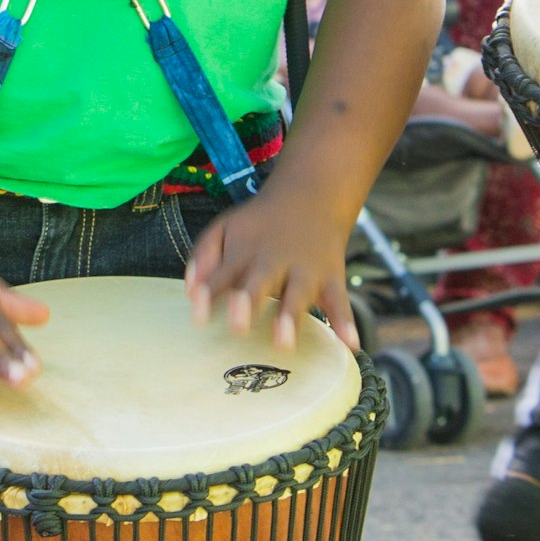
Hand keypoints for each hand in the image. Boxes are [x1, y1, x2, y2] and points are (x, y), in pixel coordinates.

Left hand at [185, 192, 356, 351]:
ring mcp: (305, 270)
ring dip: (290, 317)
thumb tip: (190, 292)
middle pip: (260, 281)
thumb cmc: (259, 225)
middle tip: (238, 325)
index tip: (198, 315)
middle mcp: (274, 260)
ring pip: (299, 294)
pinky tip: (349, 345)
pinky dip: (346, 322)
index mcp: (245, 249)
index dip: (210, 292)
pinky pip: (340, 302)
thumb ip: (204, 256)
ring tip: (283, 343)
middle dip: (249, 300)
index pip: (222, 274)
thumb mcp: (226, 228)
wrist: (312, 196)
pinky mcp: (331, 278)